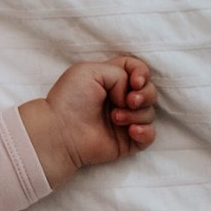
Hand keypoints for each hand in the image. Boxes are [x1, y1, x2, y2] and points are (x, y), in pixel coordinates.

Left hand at [19, 54, 156, 188]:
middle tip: (129, 101)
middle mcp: (119, 100)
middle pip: (149, 91)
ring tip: (115, 118)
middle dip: (145, 94)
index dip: (142, 73)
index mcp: (110, 81)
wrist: (60, 130)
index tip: (135, 81)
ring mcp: (124, 121)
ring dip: (137, 114)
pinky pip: (149, 136)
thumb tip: (131, 93)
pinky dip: (145, 132)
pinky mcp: (127, 141)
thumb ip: (120, 72)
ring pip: (149, 113)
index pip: (137, 70)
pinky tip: (131, 131)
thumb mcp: (91, 71)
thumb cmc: (70, 99)